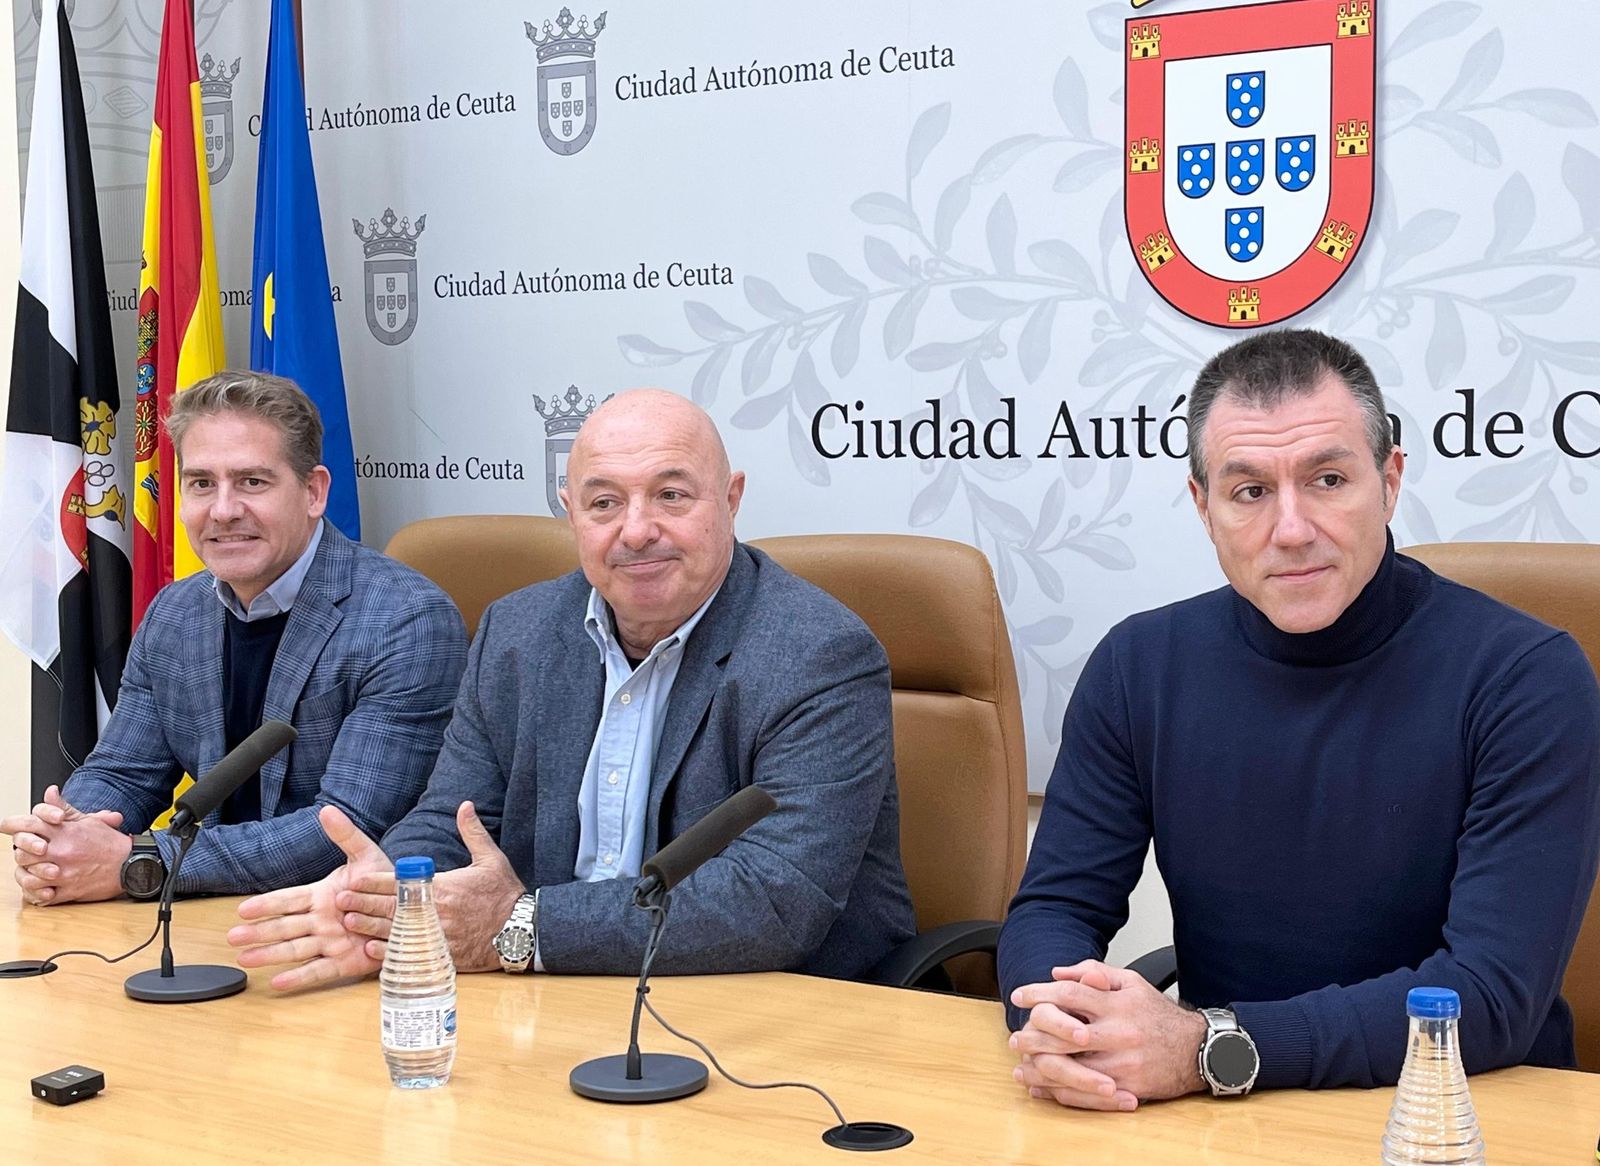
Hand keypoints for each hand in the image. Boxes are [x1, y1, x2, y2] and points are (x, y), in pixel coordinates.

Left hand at [1, 786, 127, 904]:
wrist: (131, 864)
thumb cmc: (110, 844)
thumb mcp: (88, 820)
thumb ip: (64, 807)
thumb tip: (50, 792)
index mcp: (65, 833)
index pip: (29, 824)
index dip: (12, 824)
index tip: (4, 825)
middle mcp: (62, 852)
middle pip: (22, 853)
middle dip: (20, 852)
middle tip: (23, 852)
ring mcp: (63, 874)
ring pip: (28, 876)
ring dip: (27, 874)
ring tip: (32, 870)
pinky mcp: (68, 892)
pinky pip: (42, 896)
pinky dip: (37, 893)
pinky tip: (40, 887)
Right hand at [227, 805, 392, 989]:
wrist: (412, 908)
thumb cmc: (385, 884)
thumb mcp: (366, 856)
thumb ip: (345, 836)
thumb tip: (327, 811)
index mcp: (322, 896)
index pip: (288, 900)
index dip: (266, 905)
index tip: (243, 909)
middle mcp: (322, 921)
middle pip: (284, 927)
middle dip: (258, 932)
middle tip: (232, 937)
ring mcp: (331, 942)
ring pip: (295, 949)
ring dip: (270, 954)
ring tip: (245, 960)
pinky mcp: (345, 962)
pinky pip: (319, 971)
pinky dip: (299, 977)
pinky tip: (278, 982)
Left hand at [338, 802, 524, 973]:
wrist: (521, 930)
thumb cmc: (504, 894)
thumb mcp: (491, 859)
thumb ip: (473, 832)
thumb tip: (465, 805)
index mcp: (444, 887)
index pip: (401, 882)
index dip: (375, 882)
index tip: (355, 879)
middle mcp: (437, 912)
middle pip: (391, 907)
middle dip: (364, 903)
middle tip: (340, 900)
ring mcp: (438, 936)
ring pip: (395, 931)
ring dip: (369, 927)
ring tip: (347, 922)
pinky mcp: (442, 955)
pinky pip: (410, 955)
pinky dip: (388, 953)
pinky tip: (370, 950)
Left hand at [1009, 961, 1206, 1109]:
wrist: (1198, 1050)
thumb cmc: (1159, 1015)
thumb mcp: (1131, 982)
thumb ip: (1094, 971)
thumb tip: (1057, 972)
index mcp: (1117, 1003)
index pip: (1070, 994)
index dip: (1039, 993)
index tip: (1019, 996)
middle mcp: (1118, 1032)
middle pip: (1064, 1032)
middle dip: (1033, 1033)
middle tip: (1015, 1035)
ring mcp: (1122, 1063)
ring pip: (1071, 1067)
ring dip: (1040, 1065)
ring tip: (1022, 1062)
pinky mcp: (1126, 1088)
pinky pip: (1086, 1093)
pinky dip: (1059, 1092)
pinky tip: (1042, 1086)